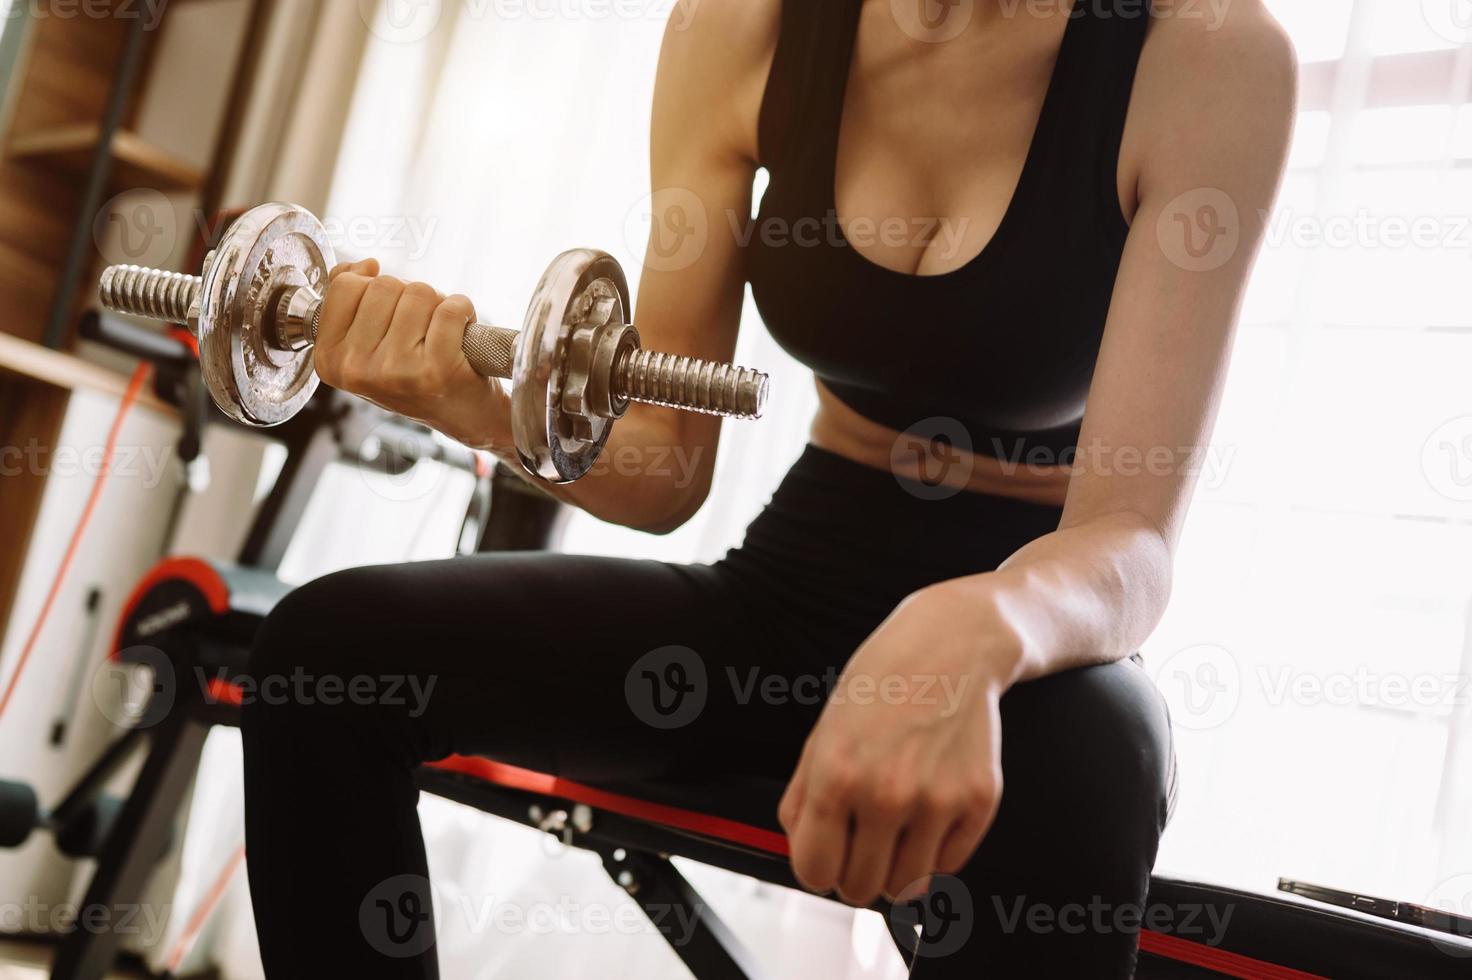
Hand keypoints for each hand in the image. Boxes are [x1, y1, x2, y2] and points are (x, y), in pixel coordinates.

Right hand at [313, 259, 513, 449]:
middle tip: (420, 328)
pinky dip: (463, 311)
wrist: (463, 416)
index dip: (374, 288)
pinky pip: (451, 308)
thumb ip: (350, 299)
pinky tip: (460, 335)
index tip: (388, 314)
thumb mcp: (367, 344)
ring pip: (418, 292)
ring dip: (437, 304)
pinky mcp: (437, 368)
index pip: (345, 286)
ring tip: (439, 333)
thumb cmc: (416, 376)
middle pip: (384, 285)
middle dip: (408, 296)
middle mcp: (358, 368)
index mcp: (331, 359)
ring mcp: (397, 370)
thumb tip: (364, 266)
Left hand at [777, 586, 1016, 906]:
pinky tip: (928, 811)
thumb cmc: (883, 682)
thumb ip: (802, 798)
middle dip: (854, 872)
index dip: (817, 867)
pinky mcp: (979, 801)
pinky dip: (935, 851)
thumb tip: (802, 851)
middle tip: (862, 841)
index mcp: (837, 774)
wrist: (952, 645)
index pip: (813, 871)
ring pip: (906, 888)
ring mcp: (938, 800)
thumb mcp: (823, 731)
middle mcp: (886, 793)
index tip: (827, 854)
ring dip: (895, 869)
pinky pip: (948, 866)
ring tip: (895, 832)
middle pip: (859, 888)